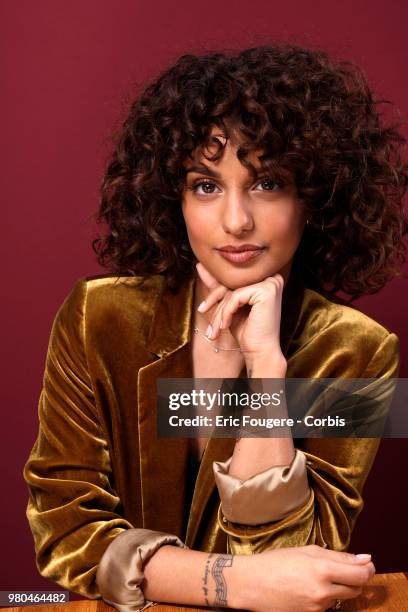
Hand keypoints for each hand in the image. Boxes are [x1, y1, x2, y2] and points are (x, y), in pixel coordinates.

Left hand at [195, 262, 285, 362]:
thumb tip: (200, 266)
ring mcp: (271, 282)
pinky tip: (226, 326)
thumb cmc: (248, 332)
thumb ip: (218, 286)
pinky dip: (227, 313)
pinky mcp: (267, 290)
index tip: (202, 308)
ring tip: (215, 330)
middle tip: (206, 320)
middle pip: (232, 284)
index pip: (233, 281)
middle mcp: (272, 278)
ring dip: (220, 312)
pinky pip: (235, 297)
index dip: (216, 295)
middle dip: (215, 304)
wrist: (260, 353)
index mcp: (266, 279)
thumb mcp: (229, 307)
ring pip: (232, 292)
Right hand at [234, 545, 374, 611]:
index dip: (368, 569)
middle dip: (355, 579)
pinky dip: (326, 597)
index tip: (366, 564)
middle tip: (344, 569)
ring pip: (343, 598)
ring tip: (319, 577)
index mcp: (323, 569)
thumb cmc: (277, 562)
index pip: (361, 574)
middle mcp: (323, 591)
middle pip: (357, 589)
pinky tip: (310, 588)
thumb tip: (365, 559)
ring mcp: (318, 608)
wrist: (252, 584)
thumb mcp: (308, 551)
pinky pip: (328, 607)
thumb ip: (339, 556)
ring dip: (339, 588)